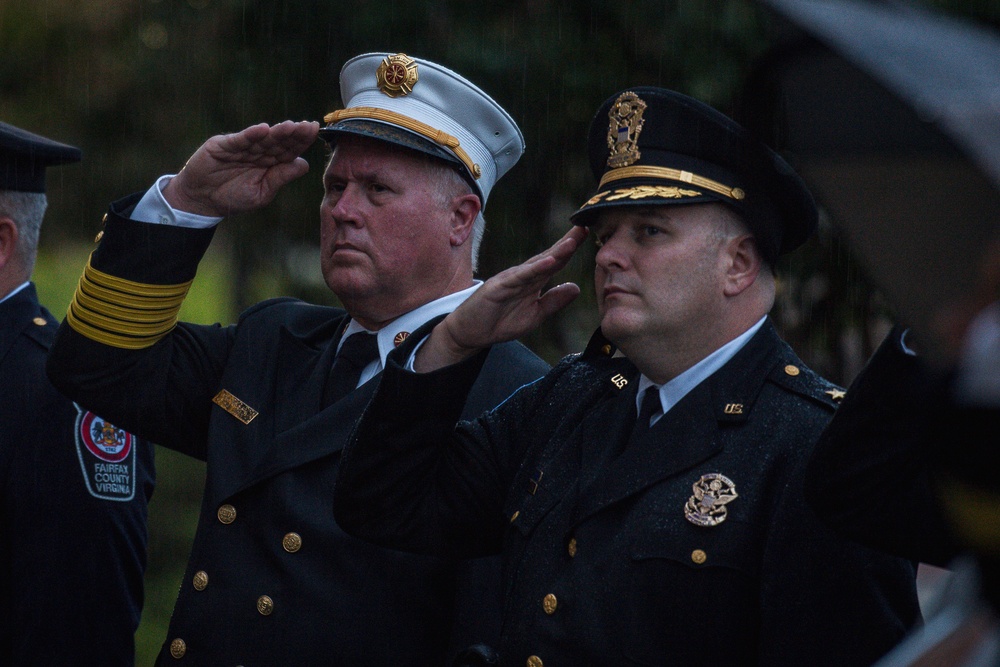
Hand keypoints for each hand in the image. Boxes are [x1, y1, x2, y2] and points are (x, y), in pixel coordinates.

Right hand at [162, 120, 319, 216]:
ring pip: (261, 139)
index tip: (314, 130)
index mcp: (270, 163)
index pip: (289, 150)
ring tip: (290, 127)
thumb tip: (304, 164)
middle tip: (307, 126)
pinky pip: (239, 140)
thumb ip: (280, 177)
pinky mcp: (222, 145)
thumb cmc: (233, 197)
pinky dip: (250, 135)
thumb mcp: (261, 192)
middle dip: (293, 134)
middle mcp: (258, 152)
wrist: (202, 200)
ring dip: (275, 133)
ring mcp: (241, 147)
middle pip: (278, 141)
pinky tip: (262, 130)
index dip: (301, 140)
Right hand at [415, 226, 587, 371]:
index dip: (571, 249)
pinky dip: (534, 269)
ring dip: (555, 252)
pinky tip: (548, 262)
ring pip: (536, 263)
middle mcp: (523, 275)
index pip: (555, 262)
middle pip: (549, 256)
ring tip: (572, 242)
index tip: (587, 234)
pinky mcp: (498, 287)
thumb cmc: (499, 322)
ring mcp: (511, 279)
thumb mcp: (534, 315)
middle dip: (567, 242)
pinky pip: (519, 277)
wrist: (470, 333)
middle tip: (584, 227)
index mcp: (533, 281)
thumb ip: (553, 302)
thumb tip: (576, 287)